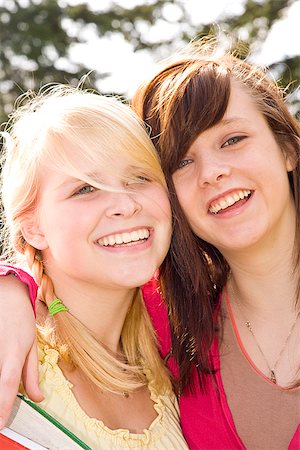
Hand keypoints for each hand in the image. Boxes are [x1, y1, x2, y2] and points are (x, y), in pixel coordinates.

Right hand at [0, 275, 42, 428]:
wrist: (7, 293)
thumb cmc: (21, 318)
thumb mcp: (31, 344)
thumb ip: (32, 374)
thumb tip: (39, 398)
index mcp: (14, 353)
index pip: (7, 385)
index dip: (3, 407)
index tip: (0, 425)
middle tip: (0, 415)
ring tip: (4, 375)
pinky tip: (0, 369)